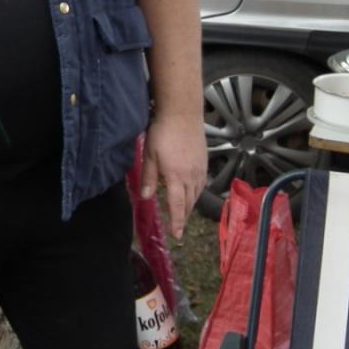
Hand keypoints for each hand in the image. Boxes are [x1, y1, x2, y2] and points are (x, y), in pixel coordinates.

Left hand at [139, 114, 206, 240]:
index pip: (178, 206)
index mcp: (176, 176)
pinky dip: (196, 192)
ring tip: (183, 212)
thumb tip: (145, 197)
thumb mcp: (149, 155)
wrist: (183, 113)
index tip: (176, 235)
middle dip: (183, 216)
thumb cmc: (162, 132)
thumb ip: (148, 178)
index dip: (177, 222)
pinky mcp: (204, 161)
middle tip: (177, 226)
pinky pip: (202, 183)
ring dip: (190, 205)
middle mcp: (191, 176)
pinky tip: (192, 192)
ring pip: (197, 194)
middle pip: (189, 202)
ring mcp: (200, 168)